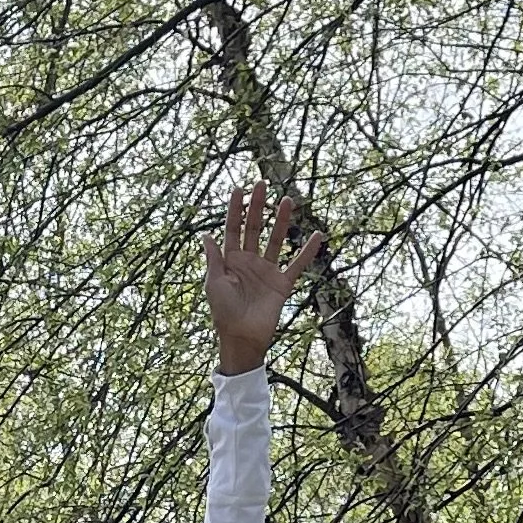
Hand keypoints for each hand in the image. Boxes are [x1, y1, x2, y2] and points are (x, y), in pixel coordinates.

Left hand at [204, 180, 323, 374]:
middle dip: (258, 207)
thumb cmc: (223, 313)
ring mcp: (266, 271)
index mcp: (230, 260)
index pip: (233, 228)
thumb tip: (205, 235)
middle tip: (262, 184)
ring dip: (281, 221)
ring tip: (288, 200)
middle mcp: (249, 262)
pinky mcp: (281, 284)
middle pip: (254, 228)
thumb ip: (214, 259)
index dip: (235, 209)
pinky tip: (316, 237)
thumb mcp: (213, 283)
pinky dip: (307, 252)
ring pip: (275, 240)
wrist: (241, 338)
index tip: (239, 189)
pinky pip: (296, 265)